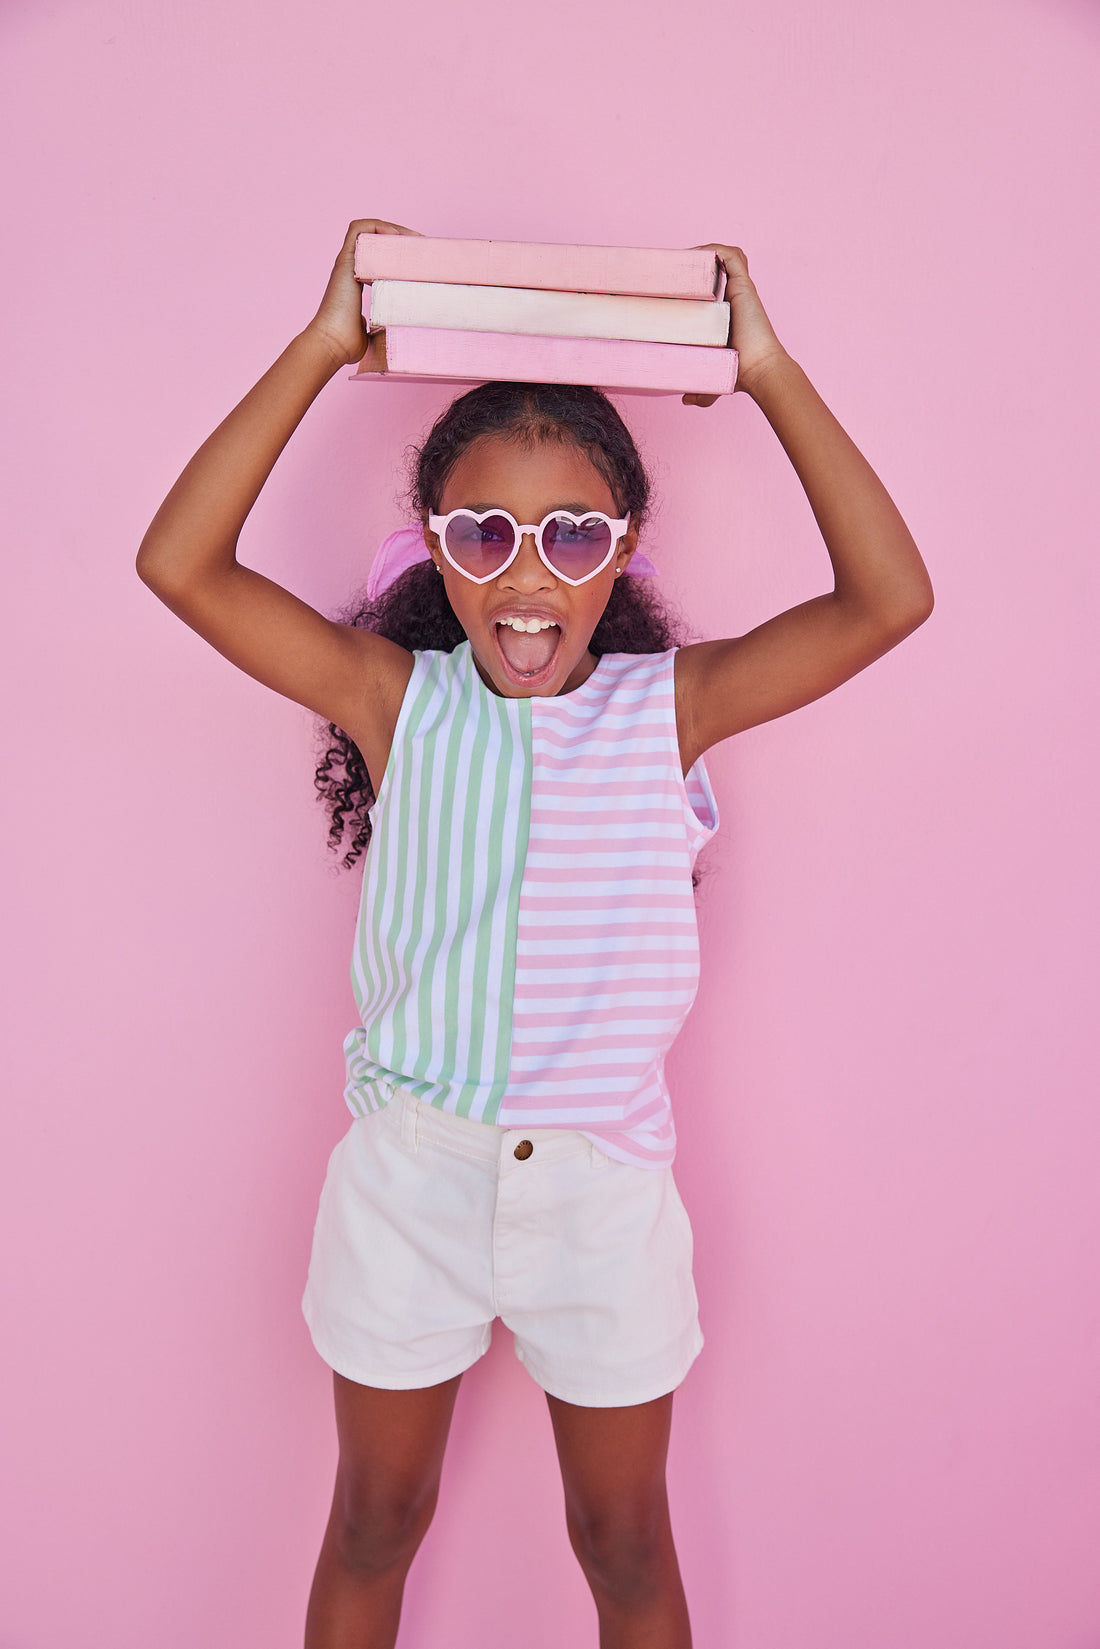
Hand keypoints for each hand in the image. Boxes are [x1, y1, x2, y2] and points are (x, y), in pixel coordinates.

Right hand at [308, 218, 421, 366]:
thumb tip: (395, 332)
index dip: (398, 252)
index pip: (378, 255)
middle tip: (423, 246)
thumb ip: (382, 326)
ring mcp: (347, 263)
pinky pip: (358, 229)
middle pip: (376, 239)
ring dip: (392, 228)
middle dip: (401, 237)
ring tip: (412, 239)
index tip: (419, 259)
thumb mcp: (372, 332)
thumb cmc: (347, 343)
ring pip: (368, 229)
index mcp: (357, 281)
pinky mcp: (345, 261)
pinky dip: (378, 226)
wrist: (331, 343)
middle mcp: (351, 268)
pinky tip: (395, 236)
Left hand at [683, 244, 788, 406]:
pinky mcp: (743, 286)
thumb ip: (701, 390)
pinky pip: (731, 256)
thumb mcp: (714, 379)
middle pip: (715, 266)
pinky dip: (715, 250)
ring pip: (724, 256)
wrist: (759, 371)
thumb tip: (685, 399)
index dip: (694, 277)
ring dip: (704, 252)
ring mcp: (740, 289)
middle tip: (669, 269)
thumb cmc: (740, 374)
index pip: (712, 283)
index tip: (671, 282)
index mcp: (726, 311)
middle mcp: (734, 296)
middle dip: (693, 262)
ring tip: (681, 259)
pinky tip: (697, 254)